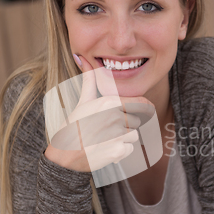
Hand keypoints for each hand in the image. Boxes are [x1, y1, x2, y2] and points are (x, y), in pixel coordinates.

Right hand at [44, 55, 152, 171]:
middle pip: (136, 120)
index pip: (140, 103)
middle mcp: (115, 117)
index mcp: (109, 103)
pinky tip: (106, 149)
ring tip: (106, 139)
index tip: (148, 110)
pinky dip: (121, 151)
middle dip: (126, 126)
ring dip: (124, 139)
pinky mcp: (118, 151)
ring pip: (134, 135)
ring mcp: (117, 134)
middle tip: (108, 130)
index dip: (145, 107)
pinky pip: (130, 149)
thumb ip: (90, 81)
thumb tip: (82, 57)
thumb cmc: (73, 128)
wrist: (65, 156)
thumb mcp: (82, 102)